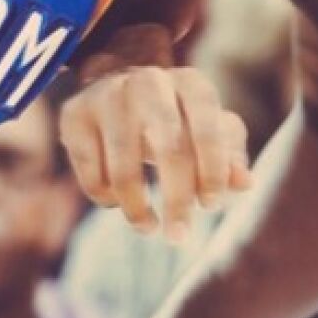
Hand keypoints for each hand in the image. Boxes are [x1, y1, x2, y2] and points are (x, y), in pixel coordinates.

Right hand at [60, 24, 250, 240]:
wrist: (119, 86)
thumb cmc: (177, 118)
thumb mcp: (208, 129)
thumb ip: (230, 155)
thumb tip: (244, 184)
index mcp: (190, 82)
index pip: (208, 127)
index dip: (213, 171)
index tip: (211, 205)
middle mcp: (148, 80)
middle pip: (168, 147)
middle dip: (177, 200)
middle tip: (180, 237)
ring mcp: (106, 94)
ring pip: (123, 168)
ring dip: (138, 209)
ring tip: (149, 228)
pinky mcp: (74, 114)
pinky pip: (91, 173)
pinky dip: (106, 198)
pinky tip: (118, 202)